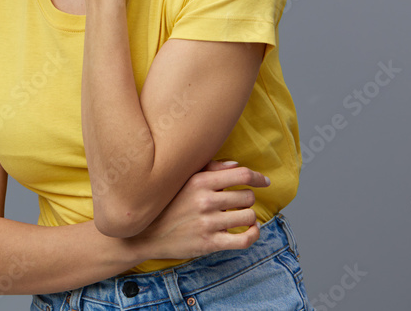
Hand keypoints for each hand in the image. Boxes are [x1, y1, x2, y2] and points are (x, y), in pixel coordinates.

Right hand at [126, 160, 270, 261]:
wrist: (146, 233)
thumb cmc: (168, 204)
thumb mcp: (184, 181)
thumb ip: (211, 170)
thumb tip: (237, 166)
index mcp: (200, 181)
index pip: (241, 174)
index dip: (258, 177)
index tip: (264, 181)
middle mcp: (205, 200)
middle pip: (247, 196)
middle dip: (247, 199)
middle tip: (238, 203)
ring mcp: (208, 223)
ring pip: (249, 217)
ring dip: (248, 217)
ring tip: (239, 217)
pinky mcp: (210, 243)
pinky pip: (244, 239)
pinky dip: (253, 234)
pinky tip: (250, 230)